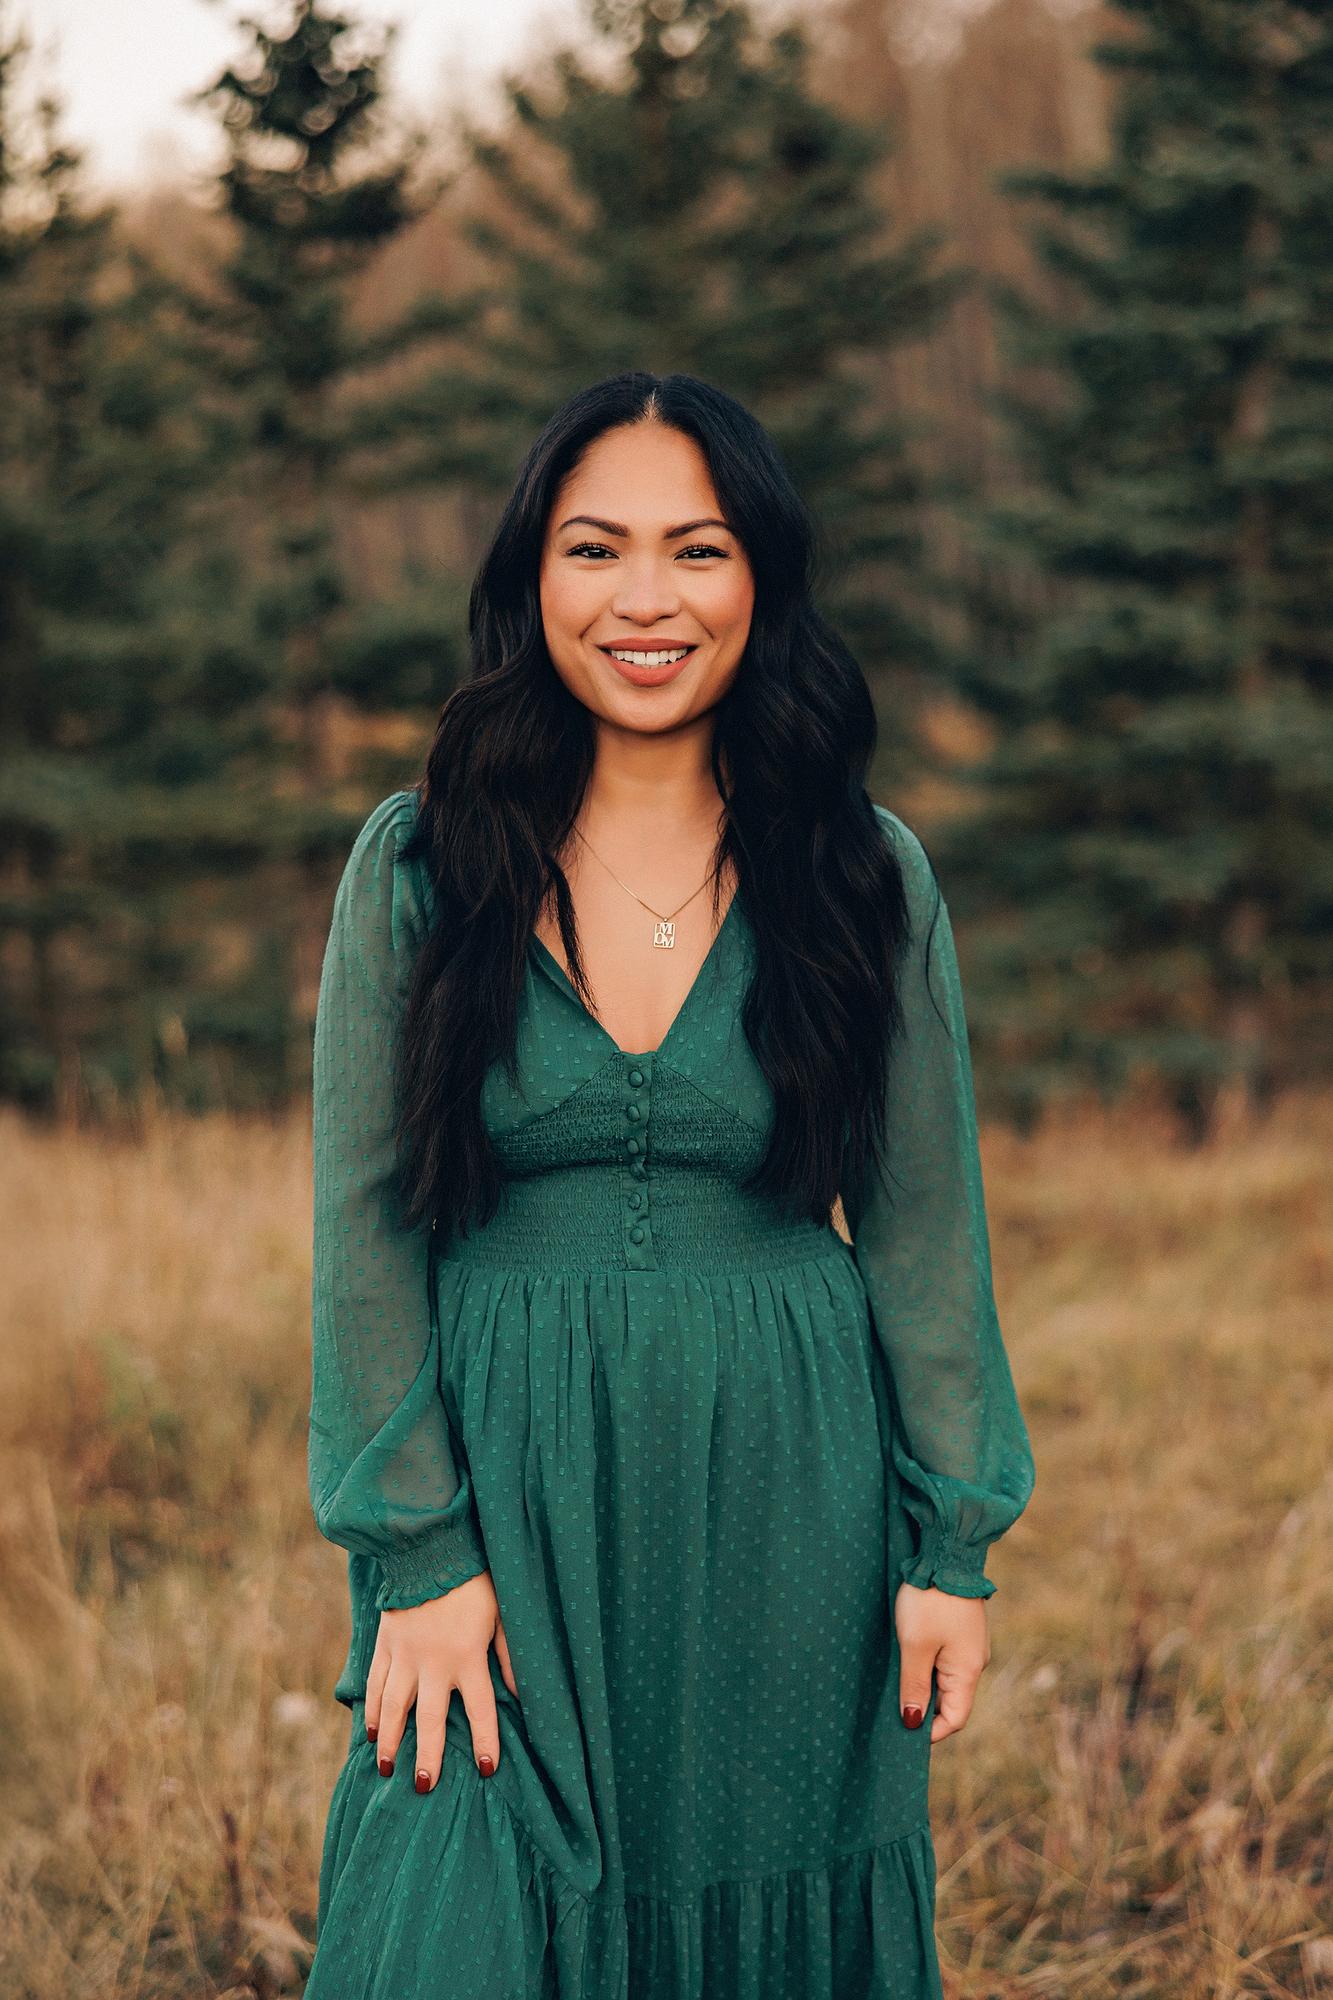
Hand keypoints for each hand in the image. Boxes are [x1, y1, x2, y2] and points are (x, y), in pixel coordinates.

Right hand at [365, 1570, 518, 1792]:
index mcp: (466, 1657)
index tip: (485, 1770)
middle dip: (428, 1756)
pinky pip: (375, 1683)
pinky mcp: (386, 1644)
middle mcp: (433, 1663)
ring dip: (391, 1740)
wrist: (430, 1548)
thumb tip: (522, 1693)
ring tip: (387, 1768)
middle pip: (430, 1720)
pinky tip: (369, 1731)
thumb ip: (508, 1655)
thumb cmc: (474, 1581)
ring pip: (394, 1707)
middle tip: (424, 1787)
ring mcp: (405, 1655)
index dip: (484, 1741)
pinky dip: (370, 1708)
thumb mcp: (502, 1614)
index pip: (480, 1710)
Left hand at [894, 1580, 989, 1743]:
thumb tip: (913, 1723)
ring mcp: (970, 1645)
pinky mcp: (961, 1630)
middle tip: (894, 1707)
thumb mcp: (915, 1645)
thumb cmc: (930, 1600)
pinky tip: (909, 1657)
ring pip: (947, 1679)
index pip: (955, 1718)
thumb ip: (914, 1685)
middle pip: (951, 1701)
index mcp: (968, 1671)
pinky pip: (946, 1659)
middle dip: (925, 1709)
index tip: (903, 1731)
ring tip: (897, 1681)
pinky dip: (928, 1666)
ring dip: (924, 1685)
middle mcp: (975, 1662)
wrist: (948, 1552)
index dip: (931, 1731)